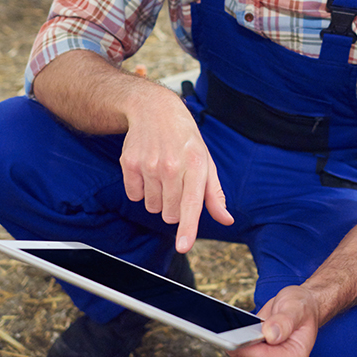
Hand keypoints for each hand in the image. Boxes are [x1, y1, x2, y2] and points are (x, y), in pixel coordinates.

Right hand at [118, 86, 233, 252]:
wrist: (155, 110)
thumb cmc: (185, 140)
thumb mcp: (206, 162)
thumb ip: (214, 194)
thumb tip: (226, 219)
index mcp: (196, 165)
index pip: (192, 203)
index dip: (187, 228)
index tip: (183, 246)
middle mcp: (172, 165)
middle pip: (170, 214)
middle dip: (174, 208)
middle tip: (176, 183)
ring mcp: (149, 164)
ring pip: (152, 207)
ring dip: (157, 198)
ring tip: (162, 174)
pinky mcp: (129, 164)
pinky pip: (134, 196)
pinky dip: (140, 190)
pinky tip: (147, 170)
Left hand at [228, 286, 320, 356]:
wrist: (301, 307)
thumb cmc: (301, 307)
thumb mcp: (295, 308)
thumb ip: (284, 322)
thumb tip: (270, 335)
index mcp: (296, 356)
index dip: (246, 348)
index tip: (231, 337)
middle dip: (240, 348)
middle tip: (228, 331)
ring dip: (237, 349)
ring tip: (231, 331)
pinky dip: (238, 348)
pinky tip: (237, 334)